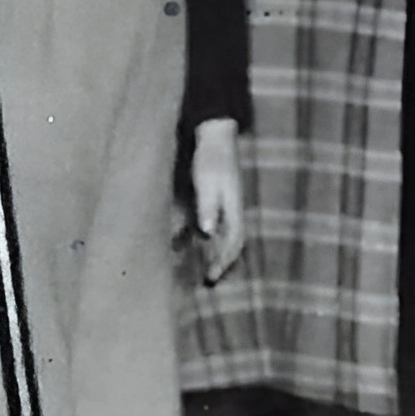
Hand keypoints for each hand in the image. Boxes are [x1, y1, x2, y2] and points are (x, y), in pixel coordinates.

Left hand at [189, 118, 244, 280]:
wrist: (214, 135)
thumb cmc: (211, 158)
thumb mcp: (208, 181)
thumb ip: (208, 205)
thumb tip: (208, 231)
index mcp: (234, 207)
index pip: (234, 240)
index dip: (224, 260)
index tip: (212, 276)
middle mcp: (231, 209)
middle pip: (230, 241)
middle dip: (221, 261)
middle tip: (209, 280)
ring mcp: (222, 205)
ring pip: (220, 235)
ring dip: (211, 252)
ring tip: (198, 268)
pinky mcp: (211, 200)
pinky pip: (207, 224)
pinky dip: (197, 236)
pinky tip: (180, 242)